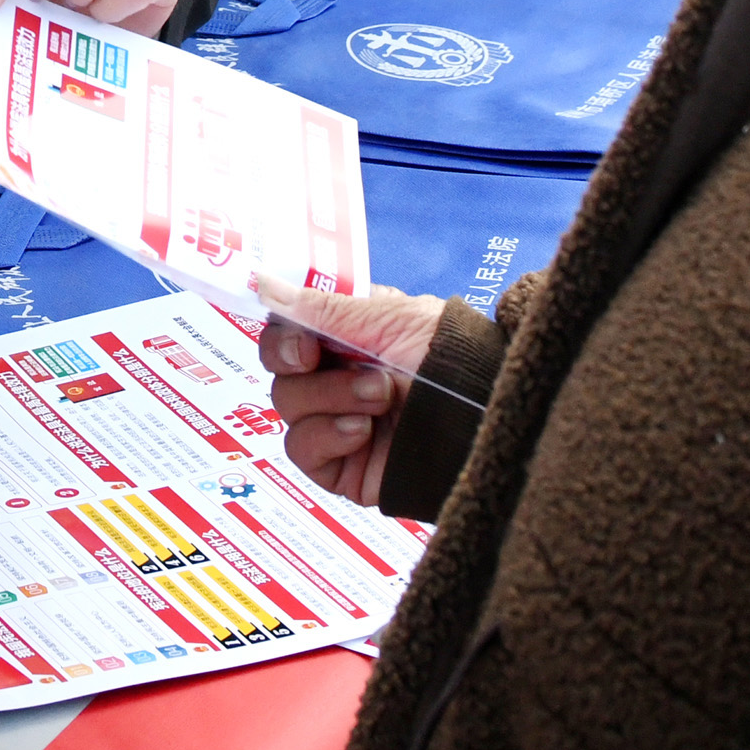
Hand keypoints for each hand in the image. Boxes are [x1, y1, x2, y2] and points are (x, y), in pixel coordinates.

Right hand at [254, 283, 449, 504]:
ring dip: (330, 397)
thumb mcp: (388, 316)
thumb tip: (264, 283)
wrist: (485, 412)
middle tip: (322, 360)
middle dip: (301, 365)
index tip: (302, 342)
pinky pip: (303, 450)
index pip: (287, 333)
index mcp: (347, 336)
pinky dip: (326, 436)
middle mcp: (339, 378)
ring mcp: (339, 422)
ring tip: (380, 396)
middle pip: (280, 371)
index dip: (284, 337)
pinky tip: (362, 431)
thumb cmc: (451, 354)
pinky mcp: (343, 466)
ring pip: (288, 407)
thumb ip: (321, 306)